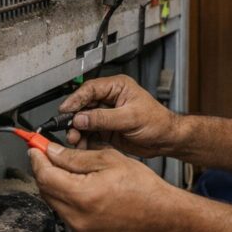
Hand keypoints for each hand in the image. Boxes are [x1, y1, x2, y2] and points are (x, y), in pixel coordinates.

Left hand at [29, 143, 180, 231]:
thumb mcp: (109, 160)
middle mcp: (78, 218)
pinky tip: (86, 192)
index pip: (44, 175)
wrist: (162, 216)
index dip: (37, 158)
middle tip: (49, 155)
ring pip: (56, 204)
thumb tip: (51, 152)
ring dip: (57, 186)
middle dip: (45, 170)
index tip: (35, 147)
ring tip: (73, 173)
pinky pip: (68, 217)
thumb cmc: (144, 188)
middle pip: (45, 190)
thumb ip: (75, 157)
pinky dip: (70, 202)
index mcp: (83, 196)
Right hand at [60, 74, 178, 157]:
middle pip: (83, 105)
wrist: (166, 140)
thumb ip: (104, 118)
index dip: (76, 99)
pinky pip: (89, 133)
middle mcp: (110, 99)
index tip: (65, 110)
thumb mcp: (130, 118)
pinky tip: (82, 144)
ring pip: (84, 121)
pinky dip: (84, 139)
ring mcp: (107, 115)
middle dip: (74, 118)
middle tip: (68, 128)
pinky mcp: (106, 130)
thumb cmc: (158, 121)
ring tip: (75, 139)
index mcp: (117, 87)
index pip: (90, 89)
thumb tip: (81, 118)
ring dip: (77, 130)